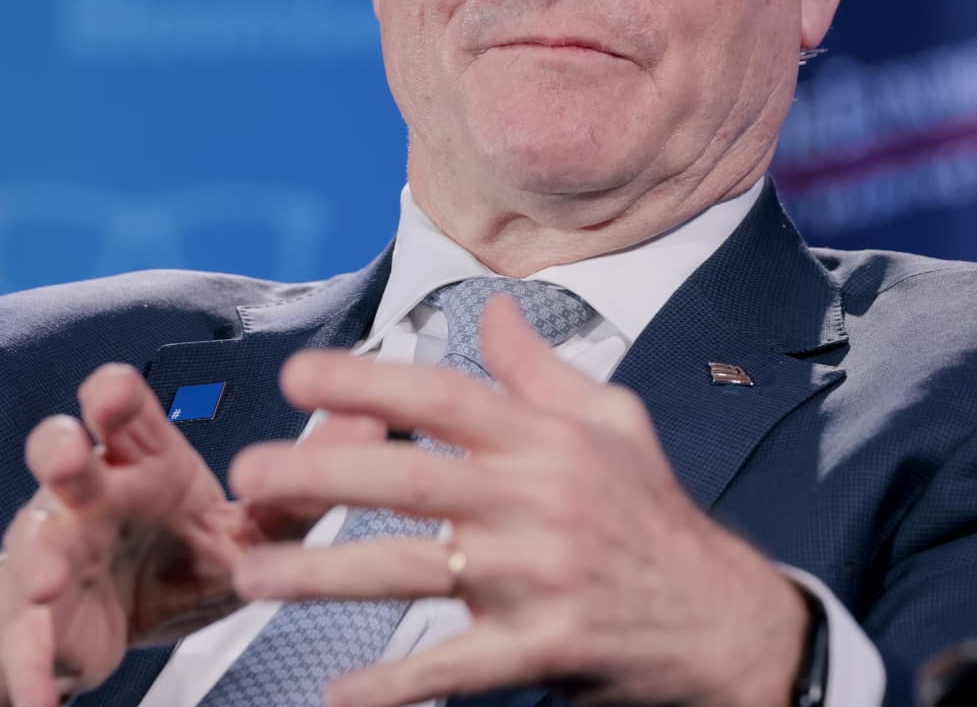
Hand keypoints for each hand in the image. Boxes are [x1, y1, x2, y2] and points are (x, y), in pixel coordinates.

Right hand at [0, 362, 384, 706]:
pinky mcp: (40, 622)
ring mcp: (58, 555)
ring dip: (40, 560)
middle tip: (71, 452)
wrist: (106, 619)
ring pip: (35, 544)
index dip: (114, 397)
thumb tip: (371, 419)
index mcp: (142, 463)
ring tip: (51, 582)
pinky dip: (32, 674)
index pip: (124, 414)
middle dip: (59, 449)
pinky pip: (30, 647)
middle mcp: (91, 497)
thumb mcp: (244, 524)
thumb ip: (302, 482)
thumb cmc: (168, 550)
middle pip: (61, 456)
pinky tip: (40, 699)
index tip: (117, 390)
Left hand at [228, 295, 808, 706]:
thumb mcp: (614, 423)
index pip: (446, 396)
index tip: (299, 373)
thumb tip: (489, 309)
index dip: (369, 381)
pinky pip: (456, 668)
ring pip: (414, 572)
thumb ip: (541, 370)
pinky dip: (396, 683)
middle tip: (248, 471)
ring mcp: (539, 579)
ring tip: (254, 573)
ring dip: (324, 576)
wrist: (727, 623)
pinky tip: (338, 692)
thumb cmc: (657, 518)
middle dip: (320, 472)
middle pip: (411, 479)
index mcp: (547, 442)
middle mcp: (539, 502)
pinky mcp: (544, 648)